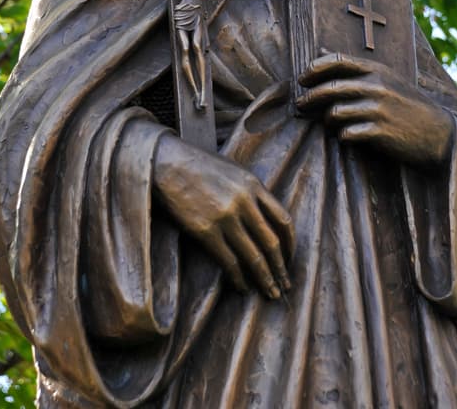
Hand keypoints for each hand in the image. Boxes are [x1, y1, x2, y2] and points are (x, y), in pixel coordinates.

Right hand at [153, 135, 293, 298]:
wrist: (166, 163)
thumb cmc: (199, 166)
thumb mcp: (234, 172)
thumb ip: (252, 194)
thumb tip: (265, 223)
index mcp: (254, 184)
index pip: (283, 220)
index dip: (290, 244)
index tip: (290, 259)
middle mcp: (244, 201)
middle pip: (271, 243)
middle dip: (280, 268)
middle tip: (285, 286)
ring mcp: (226, 217)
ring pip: (254, 257)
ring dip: (265, 279)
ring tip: (270, 293)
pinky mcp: (205, 231)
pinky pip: (229, 262)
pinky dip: (239, 279)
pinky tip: (242, 288)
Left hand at [297, 53, 453, 165]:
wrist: (439, 133)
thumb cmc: (408, 104)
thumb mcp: (387, 78)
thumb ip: (355, 67)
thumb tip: (321, 50)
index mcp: (377, 70)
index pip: (337, 61)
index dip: (315, 68)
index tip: (302, 78)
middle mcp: (377, 86)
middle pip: (331, 87)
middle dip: (310, 97)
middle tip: (301, 105)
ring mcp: (379, 109)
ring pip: (336, 111)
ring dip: (327, 119)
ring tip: (330, 123)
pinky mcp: (380, 131)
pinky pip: (348, 132)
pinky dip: (343, 135)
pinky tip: (346, 136)